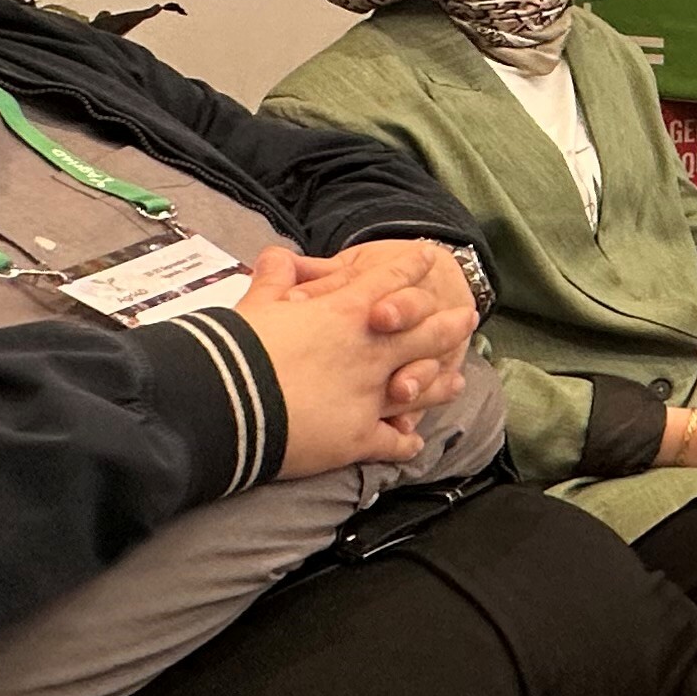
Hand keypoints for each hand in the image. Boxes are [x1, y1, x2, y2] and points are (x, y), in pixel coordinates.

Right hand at [235, 246, 462, 478]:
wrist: (228, 401)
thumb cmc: (237, 348)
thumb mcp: (255, 305)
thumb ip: (274, 277)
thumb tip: (276, 254)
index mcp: (346, 312)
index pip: (388, 281)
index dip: (411, 267)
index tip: (431, 256)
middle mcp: (369, 351)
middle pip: (421, 332)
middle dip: (447, 323)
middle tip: (468, 315)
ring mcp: (370, 395)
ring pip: (418, 385)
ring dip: (438, 382)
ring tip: (457, 380)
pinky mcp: (359, 437)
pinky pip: (392, 440)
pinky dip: (404, 441)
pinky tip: (414, 441)